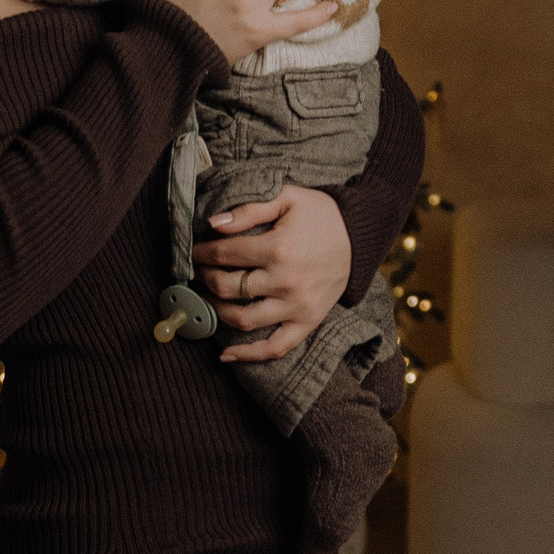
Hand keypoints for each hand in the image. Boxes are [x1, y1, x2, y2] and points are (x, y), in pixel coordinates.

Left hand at [194, 181, 351, 362]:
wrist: (359, 237)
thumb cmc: (320, 214)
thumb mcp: (287, 198)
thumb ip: (249, 209)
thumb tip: (212, 224)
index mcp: (278, 248)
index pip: (224, 255)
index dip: (201, 253)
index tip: (194, 251)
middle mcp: (285, 281)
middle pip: (227, 287)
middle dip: (206, 278)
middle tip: (201, 271)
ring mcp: (297, 306)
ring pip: (243, 319)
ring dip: (218, 310)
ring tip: (210, 297)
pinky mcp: (307, 322)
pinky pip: (275, 347)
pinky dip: (249, 355)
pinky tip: (226, 354)